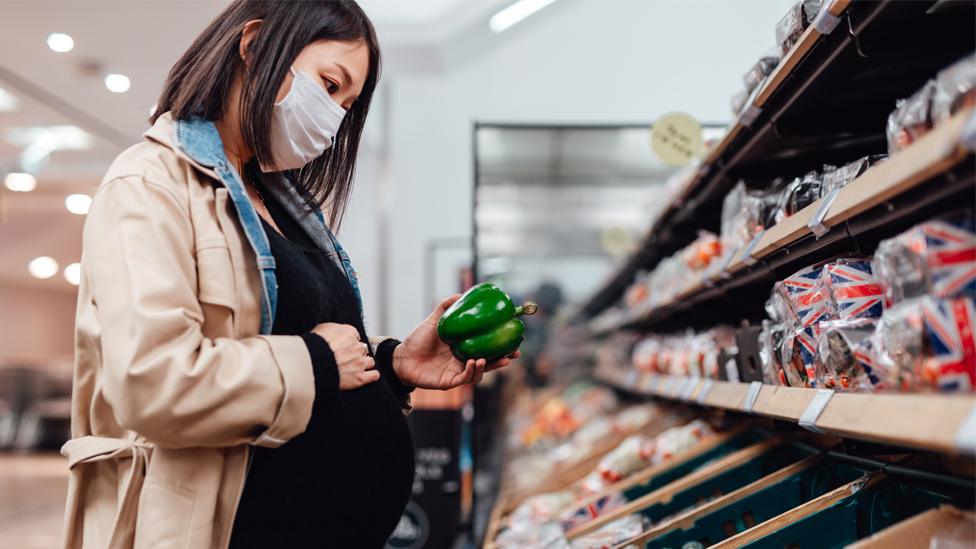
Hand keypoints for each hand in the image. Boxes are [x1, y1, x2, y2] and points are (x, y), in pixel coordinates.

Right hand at [311, 323, 378, 389]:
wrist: (311, 363)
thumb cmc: (313, 347)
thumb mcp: (321, 329)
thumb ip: (332, 329)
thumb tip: (332, 332)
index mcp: (349, 333)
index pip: (356, 336)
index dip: (350, 342)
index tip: (345, 346)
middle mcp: (357, 346)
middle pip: (362, 349)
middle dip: (356, 354)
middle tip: (346, 358)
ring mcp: (359, 362)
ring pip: (370, 361)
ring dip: (364, 364)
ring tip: (355, 368)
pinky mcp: (359, 377)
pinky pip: (374, 375)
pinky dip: (372, 376)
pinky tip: (367, 375)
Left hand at [393, 295, 519, 389]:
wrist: (401, 357)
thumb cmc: (417, 340)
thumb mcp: (433, 321)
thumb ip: (445, 307)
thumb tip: (460, 294)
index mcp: (464, 348)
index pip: (487, 347)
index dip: (501, 345)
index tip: (514, 339)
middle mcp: (464, 361)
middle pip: (489, 362)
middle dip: (503, 359)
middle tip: (513, 353)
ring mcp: (457, 372)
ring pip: (479, 372)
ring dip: (487, 366)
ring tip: (486, 358)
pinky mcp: (449, 382)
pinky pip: (465, 378)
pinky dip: (471, 371)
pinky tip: (474, 362)